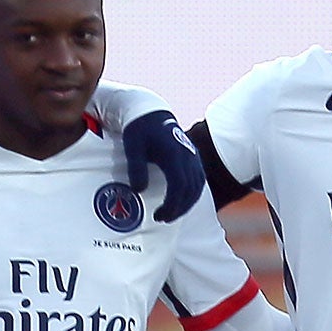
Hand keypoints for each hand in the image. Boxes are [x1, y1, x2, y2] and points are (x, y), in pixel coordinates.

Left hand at [122, 109, 203, 223]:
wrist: (150, 112)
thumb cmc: (139, 129)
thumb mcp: (132, 147)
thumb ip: (136, 168)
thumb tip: (139, 190)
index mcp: (173, 153)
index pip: (179, 185)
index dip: (171, 204)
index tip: (158, 215)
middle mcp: (187, 155)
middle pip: (191, 189)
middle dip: (178, 208)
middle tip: (162, 219)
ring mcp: (193, 155)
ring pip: (198, 186)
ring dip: (187, 203)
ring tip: (170, 213)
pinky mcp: (193, 156)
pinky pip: (199, 180)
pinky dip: (192, 194)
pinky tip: (181, 201)